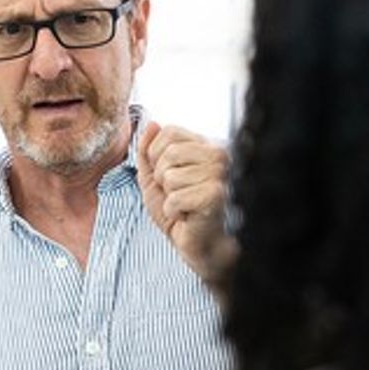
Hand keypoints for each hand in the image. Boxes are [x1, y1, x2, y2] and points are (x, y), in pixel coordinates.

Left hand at [136, 122, 236, 287]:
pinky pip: (175, 198)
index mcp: (204, 146)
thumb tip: (151, 124)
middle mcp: (217, 155)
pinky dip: (175, 212)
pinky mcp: (216, 194)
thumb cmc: (183, 213)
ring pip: (170, 177)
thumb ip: (148, 152)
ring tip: (186, 206)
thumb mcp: (155, 179)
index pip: (169, 132)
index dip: (157, 156)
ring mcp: (220, 174)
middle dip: (162, 180)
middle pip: (168, 154)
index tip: (167, 177)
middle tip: (178, 195)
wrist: (201, 245)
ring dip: (170, 198)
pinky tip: (190, 216)